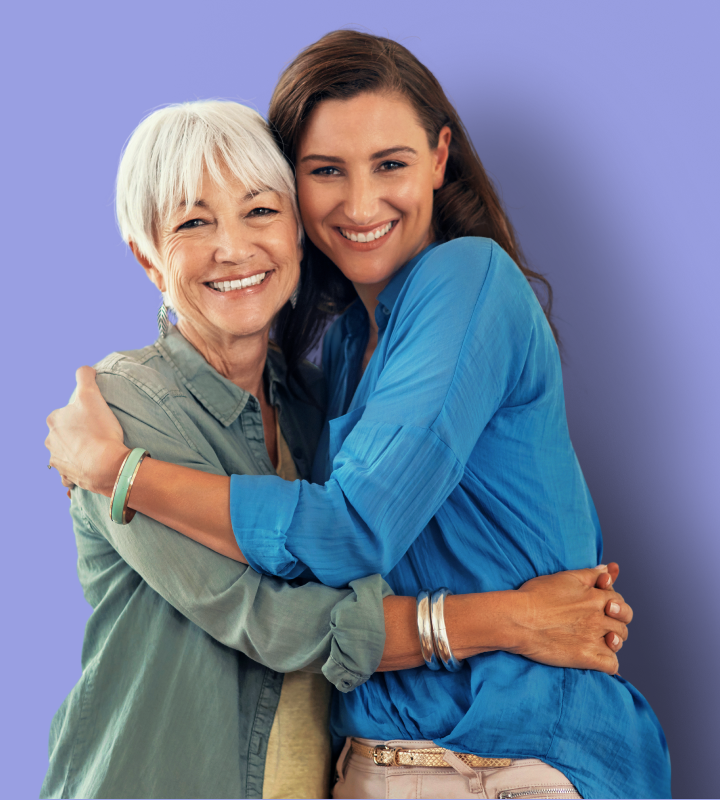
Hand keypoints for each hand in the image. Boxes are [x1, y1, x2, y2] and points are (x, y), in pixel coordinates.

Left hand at [46, 366, 129, 496]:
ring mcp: (57, 460)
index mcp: (54, 420)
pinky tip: (88, 467)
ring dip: (75, 452)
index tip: (94, 418)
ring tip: (94, 452)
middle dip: (75, 434)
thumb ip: (85, 376)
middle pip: (63, 433)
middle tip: (96, 434)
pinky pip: (69, 473)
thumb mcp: (92, 395)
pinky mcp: (66, 476)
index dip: (81, 415)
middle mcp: (50, 441)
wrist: (106, 465)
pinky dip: (76, 470)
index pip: (65, 413)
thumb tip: (85, 369)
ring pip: (64, 453)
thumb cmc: (99, 430)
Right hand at [513, 564, 631, 674]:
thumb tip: (609, 569)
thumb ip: (590, 574)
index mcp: (595, 597)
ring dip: (613, 642)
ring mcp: (594, 638)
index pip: (620, 601)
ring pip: (619, 643)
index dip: (613, 604)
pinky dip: (609, 664)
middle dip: (616, 624)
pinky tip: (597, 659)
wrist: (518, 619)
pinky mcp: (586, 658)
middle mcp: (598, 618)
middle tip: (601, 626)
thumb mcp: (564, 578)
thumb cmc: (536, 595)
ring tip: (599, 641)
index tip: (602, 607)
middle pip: (623, 623)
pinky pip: (612, 665)